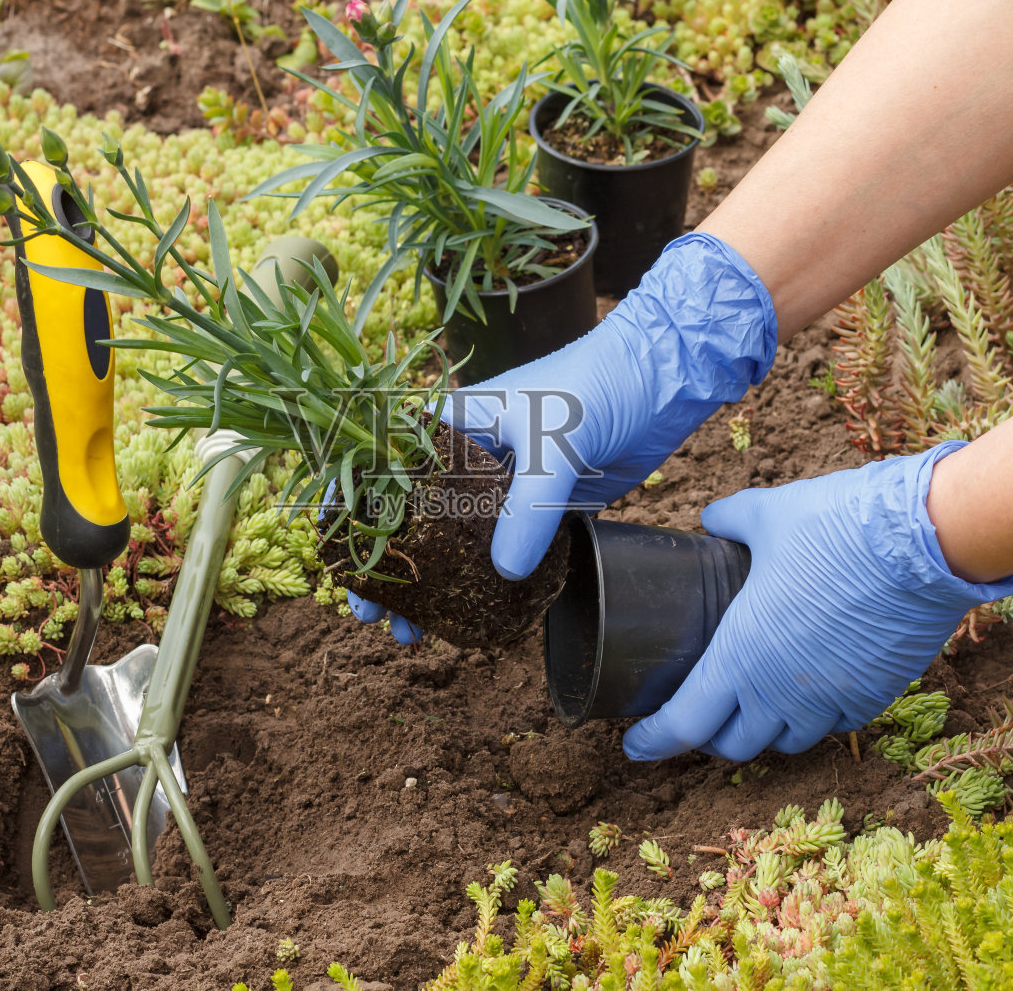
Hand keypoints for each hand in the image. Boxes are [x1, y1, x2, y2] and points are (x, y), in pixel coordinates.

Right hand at [349, 232, 778, 642]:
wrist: (669, 376)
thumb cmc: (602, 382)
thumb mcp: (558, 439)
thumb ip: (530, 505)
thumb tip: (506, 573)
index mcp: (457, 424)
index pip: (387, 471)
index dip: (358, 518)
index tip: (343, 566)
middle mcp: (474, 457)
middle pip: (416, 519)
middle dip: (393, 570)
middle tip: (375, 618)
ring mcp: (511, 486)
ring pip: (459, 544)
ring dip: (438, 587)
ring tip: (415, 636)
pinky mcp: (549, 508)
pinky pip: (511, 552)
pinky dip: (491, 585)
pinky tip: (477, 618)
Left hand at [622, 442, 1012, 761]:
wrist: (923, 543)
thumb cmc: (836, 526)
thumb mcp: (766, 514)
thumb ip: (730, 520)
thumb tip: (711, 518)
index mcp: (740, 654)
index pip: (684, 722)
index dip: (653, 739)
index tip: (634, 743)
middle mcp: (781, 692)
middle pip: (732, 743)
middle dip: (707, 737)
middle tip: (696, 716)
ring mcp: (831, 700)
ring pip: (786, 742)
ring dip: (763, 731)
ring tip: (753, 708)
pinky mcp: (875, 696)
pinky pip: (834, 725)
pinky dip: (814, 719)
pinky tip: (809, 695)